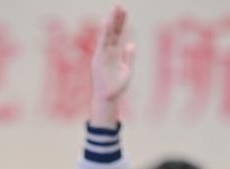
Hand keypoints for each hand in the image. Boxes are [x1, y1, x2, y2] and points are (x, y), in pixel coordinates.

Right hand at [90, 5, 134, 127]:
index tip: (124, 10)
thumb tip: (132, 43)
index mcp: (115, 53)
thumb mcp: (127, 70)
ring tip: (113, 9)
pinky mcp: (98, 59)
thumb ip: (129, 57)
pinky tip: (106, 23)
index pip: (119, 34)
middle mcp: (108, 52)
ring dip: (110, 22)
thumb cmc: (117, 87)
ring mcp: (102, 54)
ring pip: (107, 35)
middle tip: (119, 4)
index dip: (122, 23)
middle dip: (116, 18)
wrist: (108, 99)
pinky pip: (101, 43)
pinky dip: (103, 33)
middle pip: (113, 31)